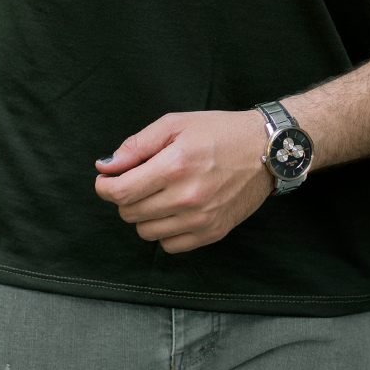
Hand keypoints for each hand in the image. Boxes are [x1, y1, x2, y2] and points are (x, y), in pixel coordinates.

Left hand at [94, 110, 272, 252]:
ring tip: (157, 193)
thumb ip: (137, 145)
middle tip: (136, 181)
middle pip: (130, 213)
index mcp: (174, 165)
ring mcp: (200, 219)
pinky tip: (173, 210)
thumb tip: (107, 165)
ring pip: (146, 232)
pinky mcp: (212, 233)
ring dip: (143, 214)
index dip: (104, 187)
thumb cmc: (220, 131)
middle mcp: (186, 196)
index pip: (121, 191)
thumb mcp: (176, 123)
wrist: (265, 150)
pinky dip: (164, 230)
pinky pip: (170, 245)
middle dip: (124, 197)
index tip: (105, 179)